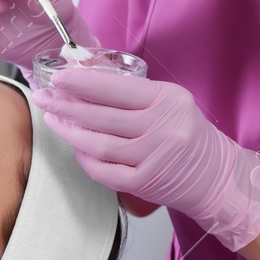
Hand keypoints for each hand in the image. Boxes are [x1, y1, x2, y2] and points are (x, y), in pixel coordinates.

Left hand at [35, 69, 259, 252]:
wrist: (216, 176)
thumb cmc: (187, 133)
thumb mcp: (169, 102)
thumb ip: (132, 93)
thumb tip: (83, 79)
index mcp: (167, 100)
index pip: (116, 88)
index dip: (83, 82)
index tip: (58, 77)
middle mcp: (161, 128)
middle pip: (102, 116)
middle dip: (67, 105)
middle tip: (43, 96)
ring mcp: (153, 158)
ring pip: (99, 145)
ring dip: (70, 132)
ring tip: (52, 119)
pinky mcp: (146, 183)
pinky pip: (105, 171)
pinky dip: (86, 160)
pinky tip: (75, 148)